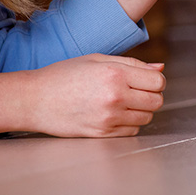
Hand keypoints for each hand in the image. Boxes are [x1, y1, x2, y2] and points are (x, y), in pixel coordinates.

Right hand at [0, 55, 164, 137]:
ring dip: (140, 110)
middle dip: (151, 96)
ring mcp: (109, 118)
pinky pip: (132, 131)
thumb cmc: (64, 75)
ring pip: (146, 118)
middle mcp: (115, 97)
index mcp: (115, 74)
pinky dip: (129, 124)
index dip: (155, 81)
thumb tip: (160, 69)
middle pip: (157, 101)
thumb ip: (132, 64)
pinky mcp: (103, 134)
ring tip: (121, 102)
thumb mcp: (97, 60)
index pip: (157, 82)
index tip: (145, 80)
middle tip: (135, 92)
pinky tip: (113, 114)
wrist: (35, 100)